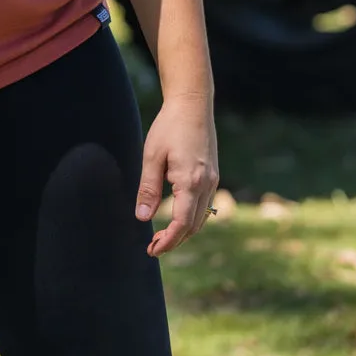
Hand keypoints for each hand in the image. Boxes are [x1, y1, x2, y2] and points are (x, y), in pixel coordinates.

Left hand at [135, 92, 217, 256]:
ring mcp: (212, 180)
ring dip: (184, 231)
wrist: (192, 104)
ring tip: (162, 235)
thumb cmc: (169, 126)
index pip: (181, 225)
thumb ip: (148, 188)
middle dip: (174, 241)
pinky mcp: (212, 174)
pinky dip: (191, 218)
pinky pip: (204, 205)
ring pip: (201, 218)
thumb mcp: (152, 156)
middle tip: (153, 247)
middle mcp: (206, 185)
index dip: (167, 241)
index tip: (152, 250)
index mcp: (191, 182)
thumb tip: (142, 218)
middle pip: (193, 226)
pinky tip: (176, 216)